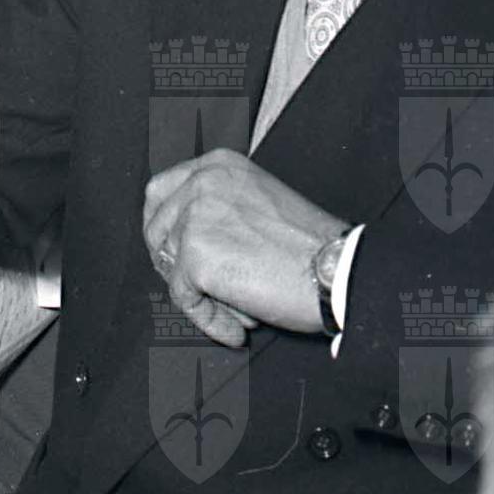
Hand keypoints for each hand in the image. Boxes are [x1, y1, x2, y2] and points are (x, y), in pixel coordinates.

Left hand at [144, 149, 347, 345]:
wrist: (338, 271)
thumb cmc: (310, 245)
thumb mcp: (257, 200)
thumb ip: (219, 206)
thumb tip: (182, 237)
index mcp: (215, 166)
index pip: (160, 192)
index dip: (162, 227)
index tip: (173, 254)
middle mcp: (200, 184)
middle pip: (155, 229)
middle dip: (174, 265)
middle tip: (202, 291)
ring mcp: (194, 218)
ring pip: (170, 266)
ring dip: (201, 295)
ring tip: (239, 308)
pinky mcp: (196, 256)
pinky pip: (184, 298)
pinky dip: (208, 320)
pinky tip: (236, 328)